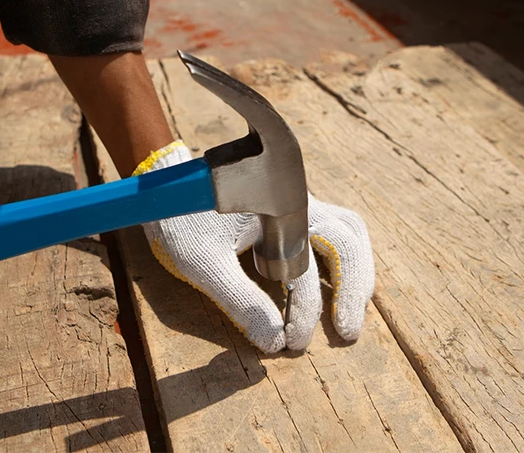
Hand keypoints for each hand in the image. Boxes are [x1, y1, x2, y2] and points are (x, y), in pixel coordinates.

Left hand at [136, 141, 374, 351]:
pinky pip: (336, 227)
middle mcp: (299, 203)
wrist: (169, 180)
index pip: (306, 272)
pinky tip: (337, 281)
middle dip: (350, 290)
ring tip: (353, 309)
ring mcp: (300, 202)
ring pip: (349, 231)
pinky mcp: (293, 207)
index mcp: (280, 215)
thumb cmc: (182, 216)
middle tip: (346, 333)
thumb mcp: (203, 263)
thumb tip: (273, 341)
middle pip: (347, 243)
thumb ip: (240, 301)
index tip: (291, 342)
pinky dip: (344, 256)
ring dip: (355, 271)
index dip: (305, 313)